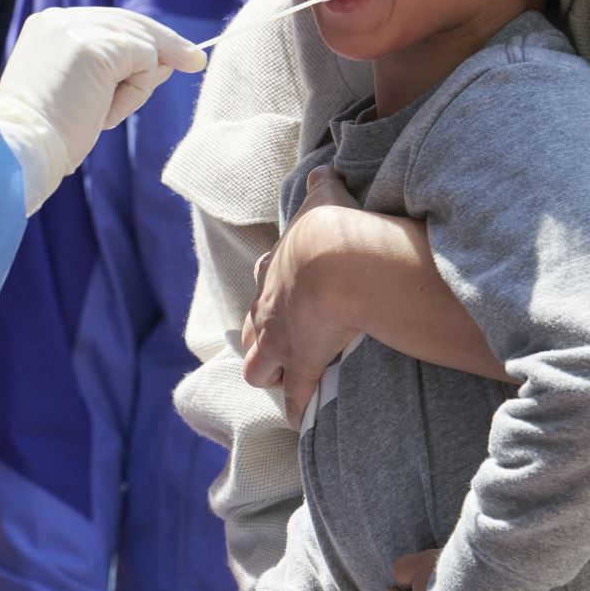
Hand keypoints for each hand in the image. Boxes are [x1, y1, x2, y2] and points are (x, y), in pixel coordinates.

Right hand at [0, 7, 205, 211]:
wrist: (22, 149)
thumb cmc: (47, 133)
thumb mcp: (79, 91)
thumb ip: (113, 69)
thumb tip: (165, 61)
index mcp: (48, 26)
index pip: (107, 22)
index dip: (141, 39)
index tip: (169, 57)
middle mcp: (60, 19)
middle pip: (130, 22)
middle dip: (166, 43)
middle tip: (196, 61)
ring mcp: (77, 29)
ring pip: (141, 44)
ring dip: (137, 85)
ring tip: (102, 116)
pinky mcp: (96, 47)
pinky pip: (145, 62)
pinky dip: (136, 92)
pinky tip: (105, 115)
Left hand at [239, 167, 362, 422]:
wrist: (336, 260)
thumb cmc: (329, 228)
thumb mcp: (323, 199)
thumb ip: (321, 187)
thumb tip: (323, 168)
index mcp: (274, 268)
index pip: (264, 282)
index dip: (268, 295)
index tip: (273, 304)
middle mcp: (269, 306)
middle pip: (253, 329)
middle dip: (261, 341)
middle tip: (271, 353)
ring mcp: (281, 338)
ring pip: (259, 367)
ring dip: (269, 376)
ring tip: (279, 385)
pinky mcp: (301, 363)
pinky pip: (296, 394)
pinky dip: (298, 409)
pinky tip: (301, 422)